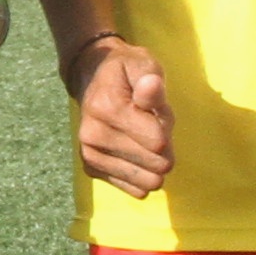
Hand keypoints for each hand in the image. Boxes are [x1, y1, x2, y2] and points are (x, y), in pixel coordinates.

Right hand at [69, 33, 172, 199]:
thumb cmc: (124, 71)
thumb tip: (151, 85)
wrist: (90, 77)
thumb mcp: (143, 65)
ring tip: (141, 136)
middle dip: (163, 146)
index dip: (165, 125)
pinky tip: (136, 154)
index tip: (154, 110)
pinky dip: (143, 174)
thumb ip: (151, 80)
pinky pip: (135, 190)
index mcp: (107, 108)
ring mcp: (90, 155)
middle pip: (155, 162)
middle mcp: (93, 136)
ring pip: (147, 180)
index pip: (158, 142)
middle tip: (149, 123)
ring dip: (154, 161)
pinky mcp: (91, 169)